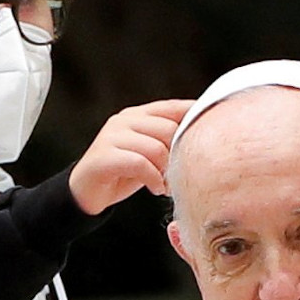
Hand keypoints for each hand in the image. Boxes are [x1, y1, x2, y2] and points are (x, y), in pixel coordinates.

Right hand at [68, 99, 194, 214]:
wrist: (86, 192)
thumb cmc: (122, 172)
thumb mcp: (148, 153)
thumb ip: (166, 141)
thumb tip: (201, 136)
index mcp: (136, 114)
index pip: (172, 107)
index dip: (194, 116)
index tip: (214, 131)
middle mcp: (123, 120)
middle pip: (167, 129)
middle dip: (178, 154)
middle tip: (180, 174)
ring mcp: (111, 136)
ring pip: (155, 147)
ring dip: (166, 170)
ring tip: (166, 185)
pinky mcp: (103, 156)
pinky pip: (139, 163)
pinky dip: (153, 178)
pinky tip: (155, 189)